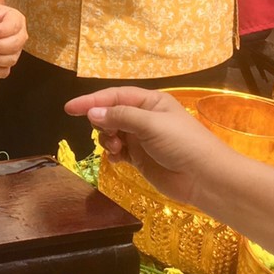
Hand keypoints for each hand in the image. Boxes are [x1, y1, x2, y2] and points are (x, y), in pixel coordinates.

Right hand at [63, 87, 230, 206]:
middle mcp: (144, 117)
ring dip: (107, 139)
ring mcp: (141, 139)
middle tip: (108, 134)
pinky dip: (112, 153)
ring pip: (111, 133)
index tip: (69, 109)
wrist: (204, 178)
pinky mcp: (140, 158)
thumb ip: (120, 117)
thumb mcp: (151, 124)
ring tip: (115, 148)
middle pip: (110, 114)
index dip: (92, 101)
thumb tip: (92, 113)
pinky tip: (115, 158)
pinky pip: (117, 151)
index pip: (115, 96)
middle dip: (102, 122)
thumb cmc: (183, 144)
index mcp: (150, 102)